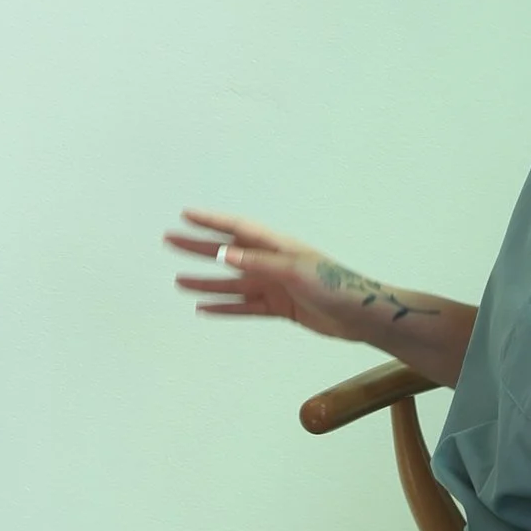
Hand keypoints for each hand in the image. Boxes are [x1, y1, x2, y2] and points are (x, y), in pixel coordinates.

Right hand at [165, 210, 328, 329]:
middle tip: (170, 242)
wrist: (359, 315)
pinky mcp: (278, 307)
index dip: (211, 221)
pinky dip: (224, 308)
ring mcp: (273, 285)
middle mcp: (270, 262)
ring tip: (179, 283)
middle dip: (199, 248)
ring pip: (231, 283)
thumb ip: (259, 262)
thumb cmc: (332, 285)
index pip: (237, 228)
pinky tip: (204, 309)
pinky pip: (244, 307)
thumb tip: (223, 254)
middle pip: (227, 253)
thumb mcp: (294, 270)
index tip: (186, 214)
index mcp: (276, 245)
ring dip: (206, 283)